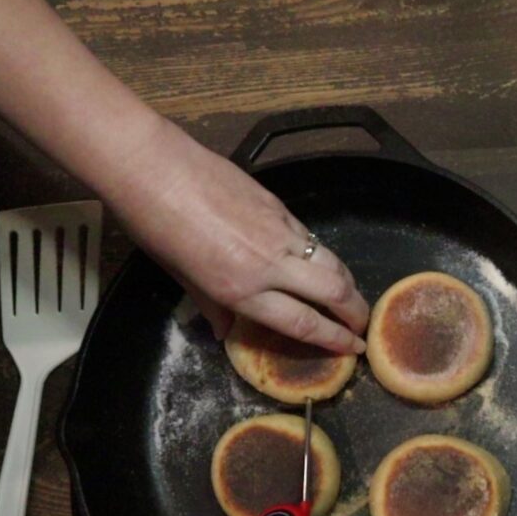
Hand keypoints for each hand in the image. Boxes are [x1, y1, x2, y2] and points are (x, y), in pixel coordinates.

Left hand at [111, 119, 368, 353]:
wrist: (153, 167)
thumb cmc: (154, 225)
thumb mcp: (180, 277)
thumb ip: (213, 307)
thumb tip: (227, 331)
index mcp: (241, 288)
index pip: (303, 322)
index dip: (335, 339)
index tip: (355, 348)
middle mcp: (269, 263)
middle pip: (333, 292)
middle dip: (356, 312)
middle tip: (363, 325)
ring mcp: (279, 231)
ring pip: (331, 261)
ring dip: (347, 282)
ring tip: (350, 296)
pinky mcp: (279, 205)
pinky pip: (311, 237)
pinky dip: (323, 255)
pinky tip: (319, 261)